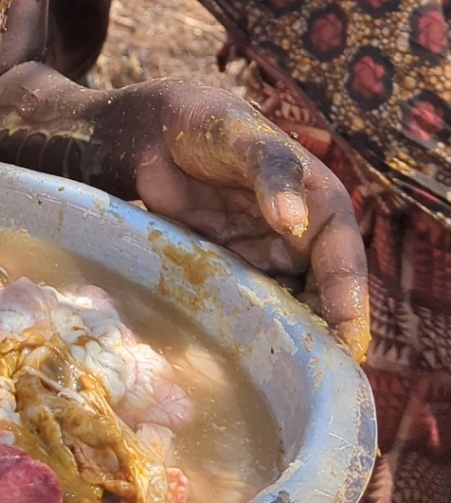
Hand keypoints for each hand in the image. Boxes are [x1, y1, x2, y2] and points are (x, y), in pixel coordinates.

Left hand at [93, 81, 369, 360]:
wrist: (153, 131)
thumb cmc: (209, 123)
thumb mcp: (242, 136)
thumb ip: (270, 170)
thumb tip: (293, 222)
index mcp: (321, 205)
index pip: (344, 262)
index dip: (349, 304)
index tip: (349, 344)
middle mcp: (300, 238)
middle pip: (322, 297)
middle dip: (323, 335)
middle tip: (315, 380)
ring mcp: (264, 257)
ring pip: (286, 307)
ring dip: (286, 339)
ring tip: (282, 379)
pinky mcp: (230, 268)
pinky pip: (245, 304)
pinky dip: (247, 328)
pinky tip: (241, 357)